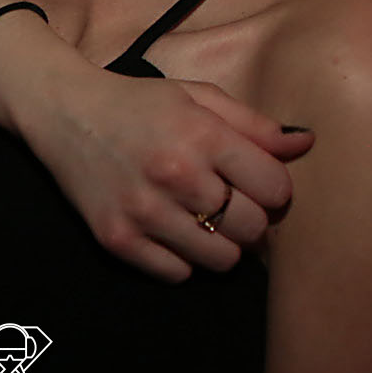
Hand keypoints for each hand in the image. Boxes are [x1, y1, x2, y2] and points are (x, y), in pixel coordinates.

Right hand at [18, 70, 313, 283]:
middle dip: (250, 218)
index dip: (274, 188)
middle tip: (230, 203)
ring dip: (220, 242)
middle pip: (253, 229)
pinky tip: (169, 230)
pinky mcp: (117, 239)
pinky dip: (181, 257)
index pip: (275, 188)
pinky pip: (178, 274)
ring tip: (202, 219)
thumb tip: (306, 143)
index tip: (257, 183)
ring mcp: (144, 212)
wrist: (65, 112)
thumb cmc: (140, 104)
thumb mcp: (199, 98)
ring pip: (221, 259)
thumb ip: (255, 125)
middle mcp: (174, 175)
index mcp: (201, 135)